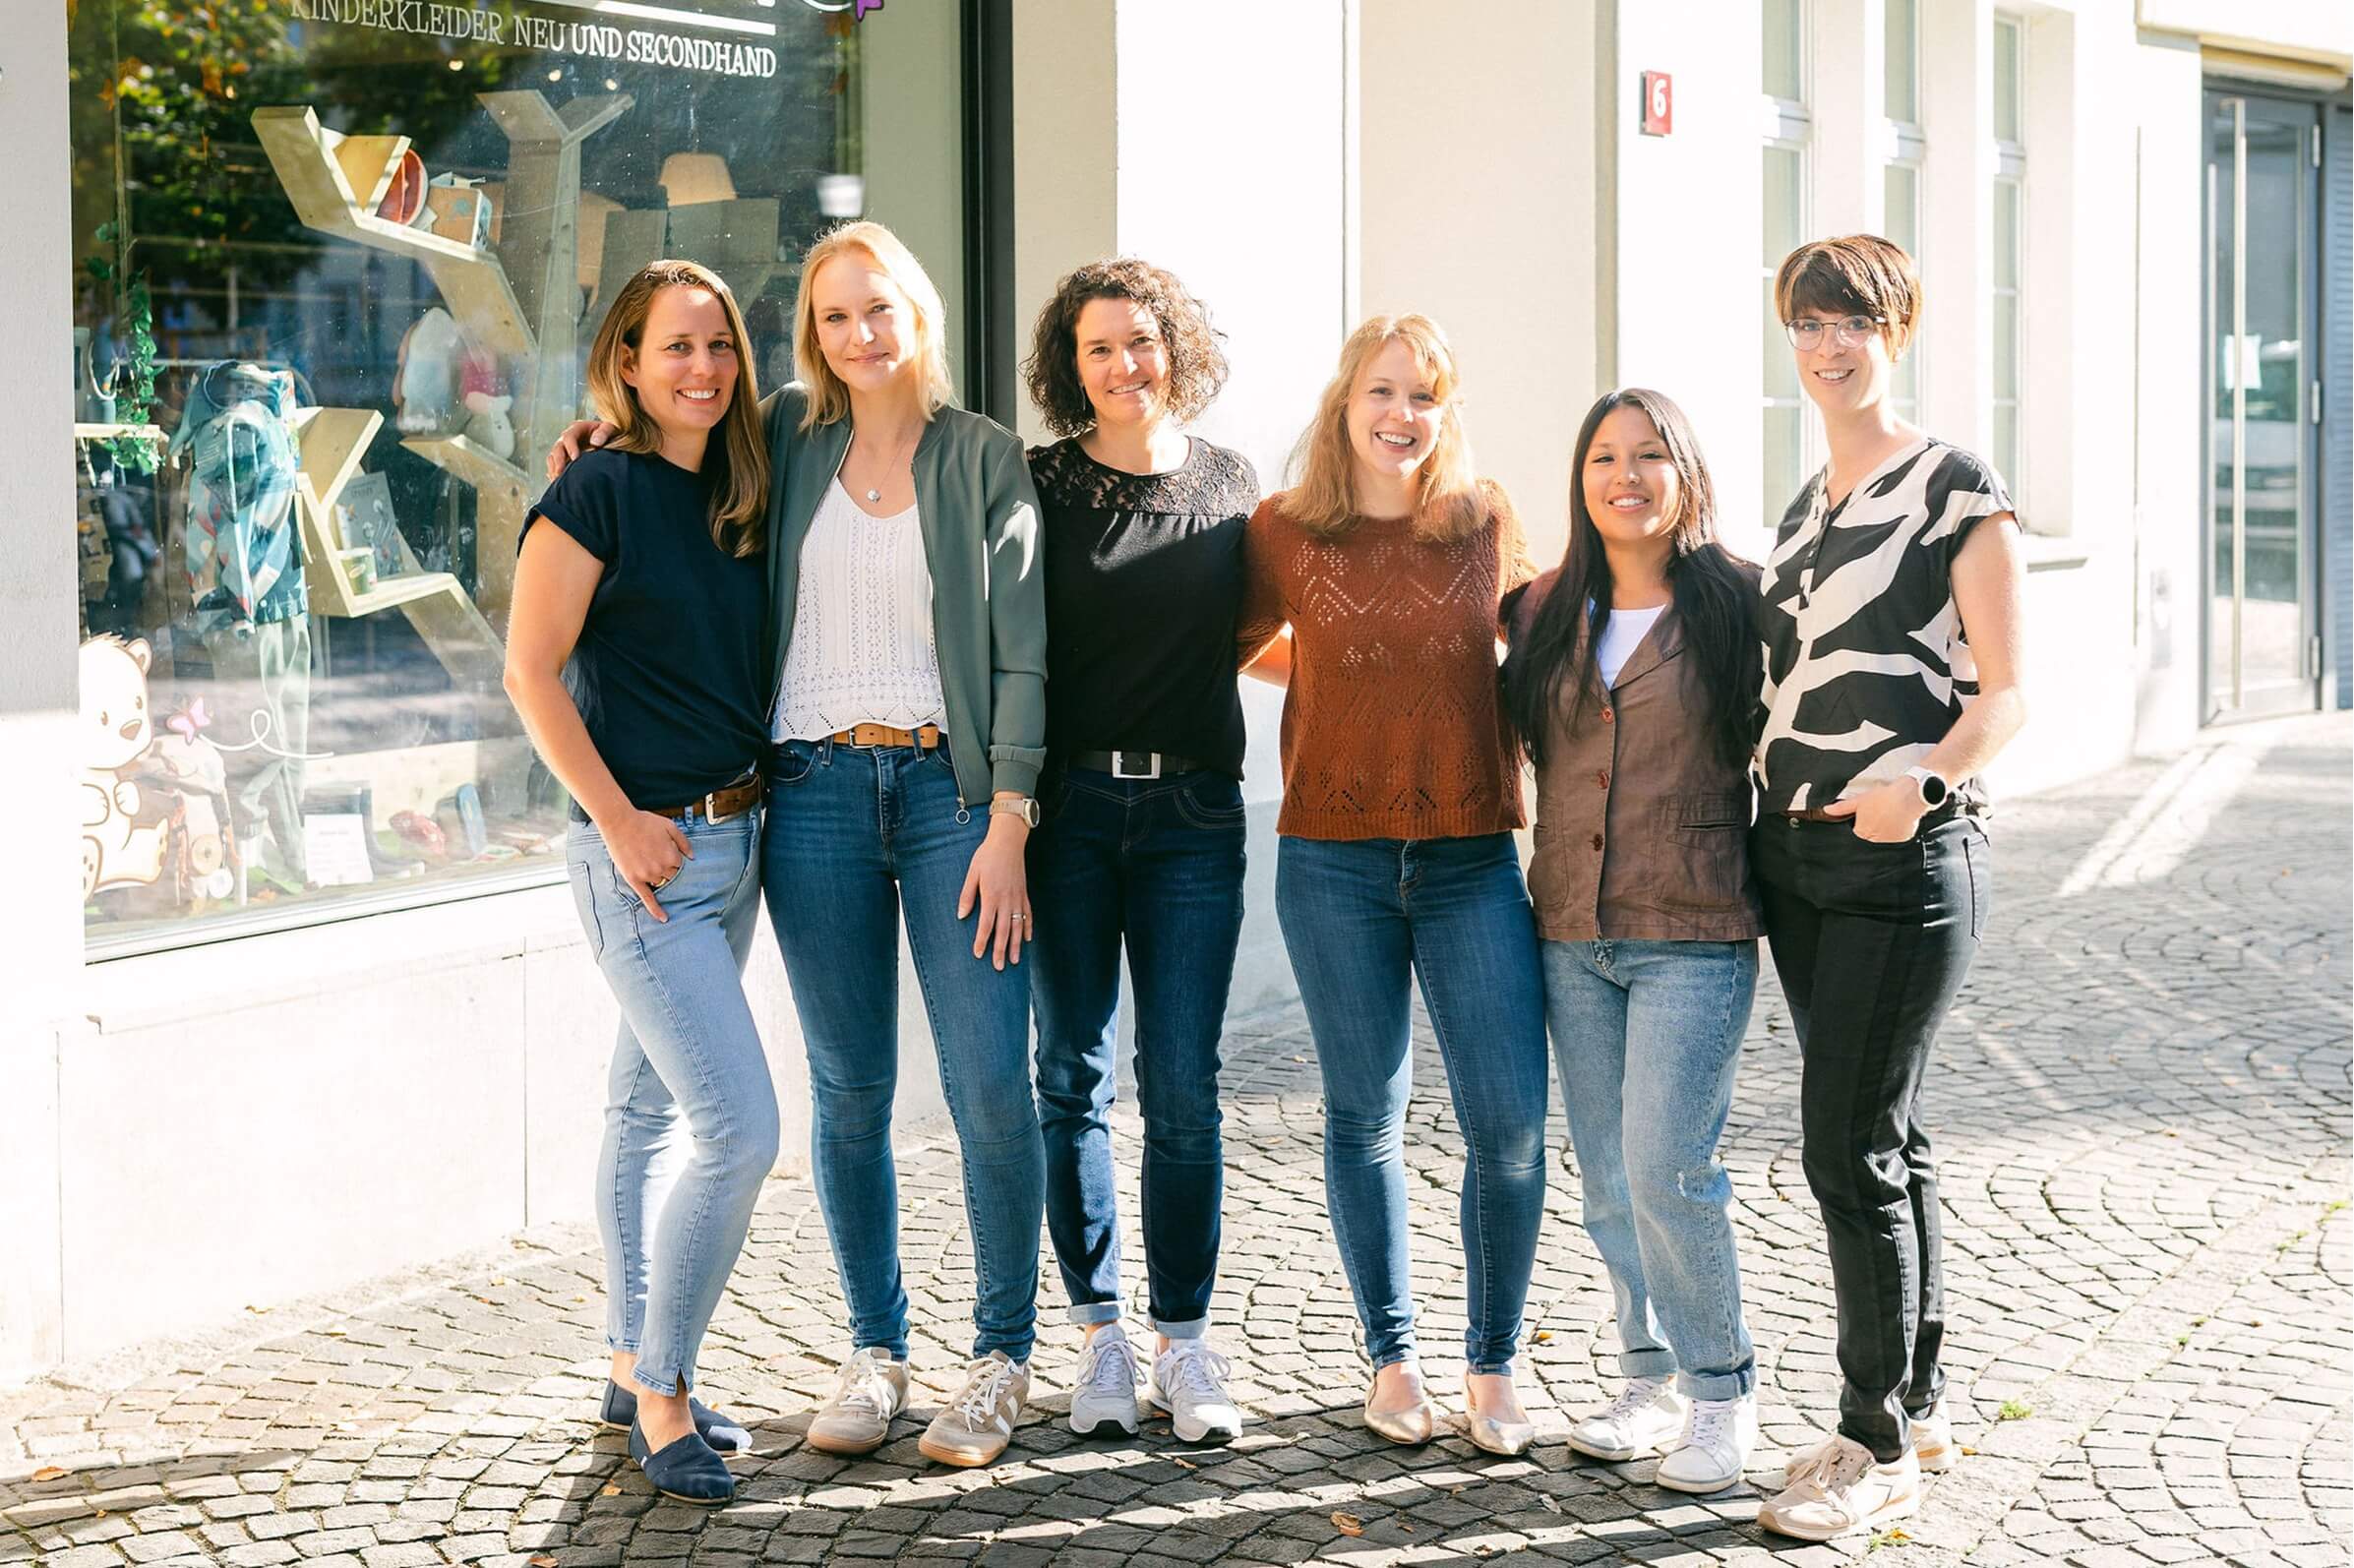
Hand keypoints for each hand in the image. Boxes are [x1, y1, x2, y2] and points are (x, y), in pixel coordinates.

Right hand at [545, 419, 619, 479]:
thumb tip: (595, 442)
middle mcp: (567, 438)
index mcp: (577, 428)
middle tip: (561, 474)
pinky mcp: (564, 459)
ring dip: (554, 470)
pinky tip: (559, 484)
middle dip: (558, 462)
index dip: (570, 448)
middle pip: (557, 448)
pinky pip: (555, 466)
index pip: (569, 437)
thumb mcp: (610, 428)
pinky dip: (555, 474)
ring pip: (553, 458)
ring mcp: (564, 449)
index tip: (575, 458)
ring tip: (558, 482)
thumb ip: (604, 432)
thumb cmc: (609, 433)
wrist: (609, 438)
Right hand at [600, 809, 693, 920]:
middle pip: (672, 876)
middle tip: (655, 857)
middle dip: (667, 869)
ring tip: (647, 863)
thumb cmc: (644, 822)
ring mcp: (647, 875)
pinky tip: (663, 918)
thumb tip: (693, 857)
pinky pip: (647, 898)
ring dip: (658, 877)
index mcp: (672, 855)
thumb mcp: (670, 826)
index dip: (674, 859)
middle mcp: (661, 867)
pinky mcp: (634, 879)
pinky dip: (656, 909)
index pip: (680, 866)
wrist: (620, 822)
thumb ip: (684, 842)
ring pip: (660, 883)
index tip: (666, 852)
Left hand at [957, 814, 1030, 969]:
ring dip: (1015, 945)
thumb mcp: (972, 874)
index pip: (986, 924)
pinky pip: (1028, 915)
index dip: (982, 940)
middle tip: (998, 967)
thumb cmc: (986, 857)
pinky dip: (1028, 928)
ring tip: (1014, 961)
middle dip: (1000, 950)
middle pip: (1003, 930)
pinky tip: (1026, 940)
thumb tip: (962, 915)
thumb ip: (967, 896)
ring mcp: (1017, 898)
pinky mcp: (1024, 894)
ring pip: (1017, 927)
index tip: (978, 954)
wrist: (1008, 842)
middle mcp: (1006, 900)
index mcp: (991, 896)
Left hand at [1823, 779, 1928, 842]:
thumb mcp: (1859, 800)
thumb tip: (1826, 810)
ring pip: (1884, 837)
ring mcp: (1890, 841)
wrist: (1909, 796)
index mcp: (1863, 832)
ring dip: (1885, 829)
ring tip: (1890, 815)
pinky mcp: (1903, 839)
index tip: (1867, 816)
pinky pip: (1898, 837)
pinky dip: (1898, 830)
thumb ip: (1842, 808)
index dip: (1860, 823)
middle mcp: (1875, 841)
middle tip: (1880, 813)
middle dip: (1873, 827)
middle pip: (1870, 837)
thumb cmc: (1884, 797)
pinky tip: (1899, 819)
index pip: (1856, 834)